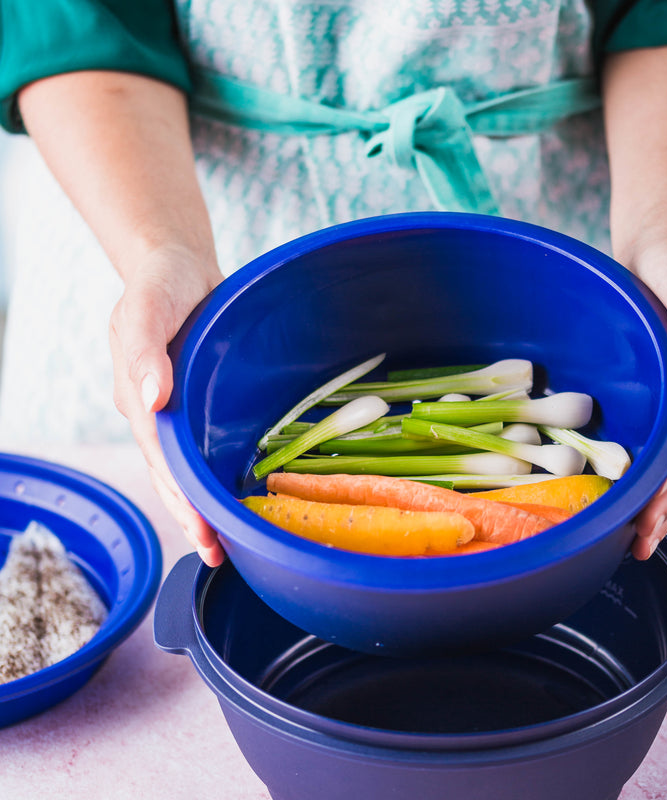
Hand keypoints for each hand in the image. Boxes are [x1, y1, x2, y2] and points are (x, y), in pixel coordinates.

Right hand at [109, 244, 225, 565]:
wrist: (177, 267)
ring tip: (222, 544)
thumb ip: (145, 350)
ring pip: (185, 468)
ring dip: (200, 505)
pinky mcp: (196, 403)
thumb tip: (152, 398)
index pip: (160, 456)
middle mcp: (155, 411)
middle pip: (169, 473)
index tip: (200, 526)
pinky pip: (202, 446)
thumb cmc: (160, 284)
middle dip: (190, 515)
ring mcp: (176, 410)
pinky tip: (231, 496)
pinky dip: (212, 476)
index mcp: (139, 397)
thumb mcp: (148, 308)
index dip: (180, 493)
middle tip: (215, 553)